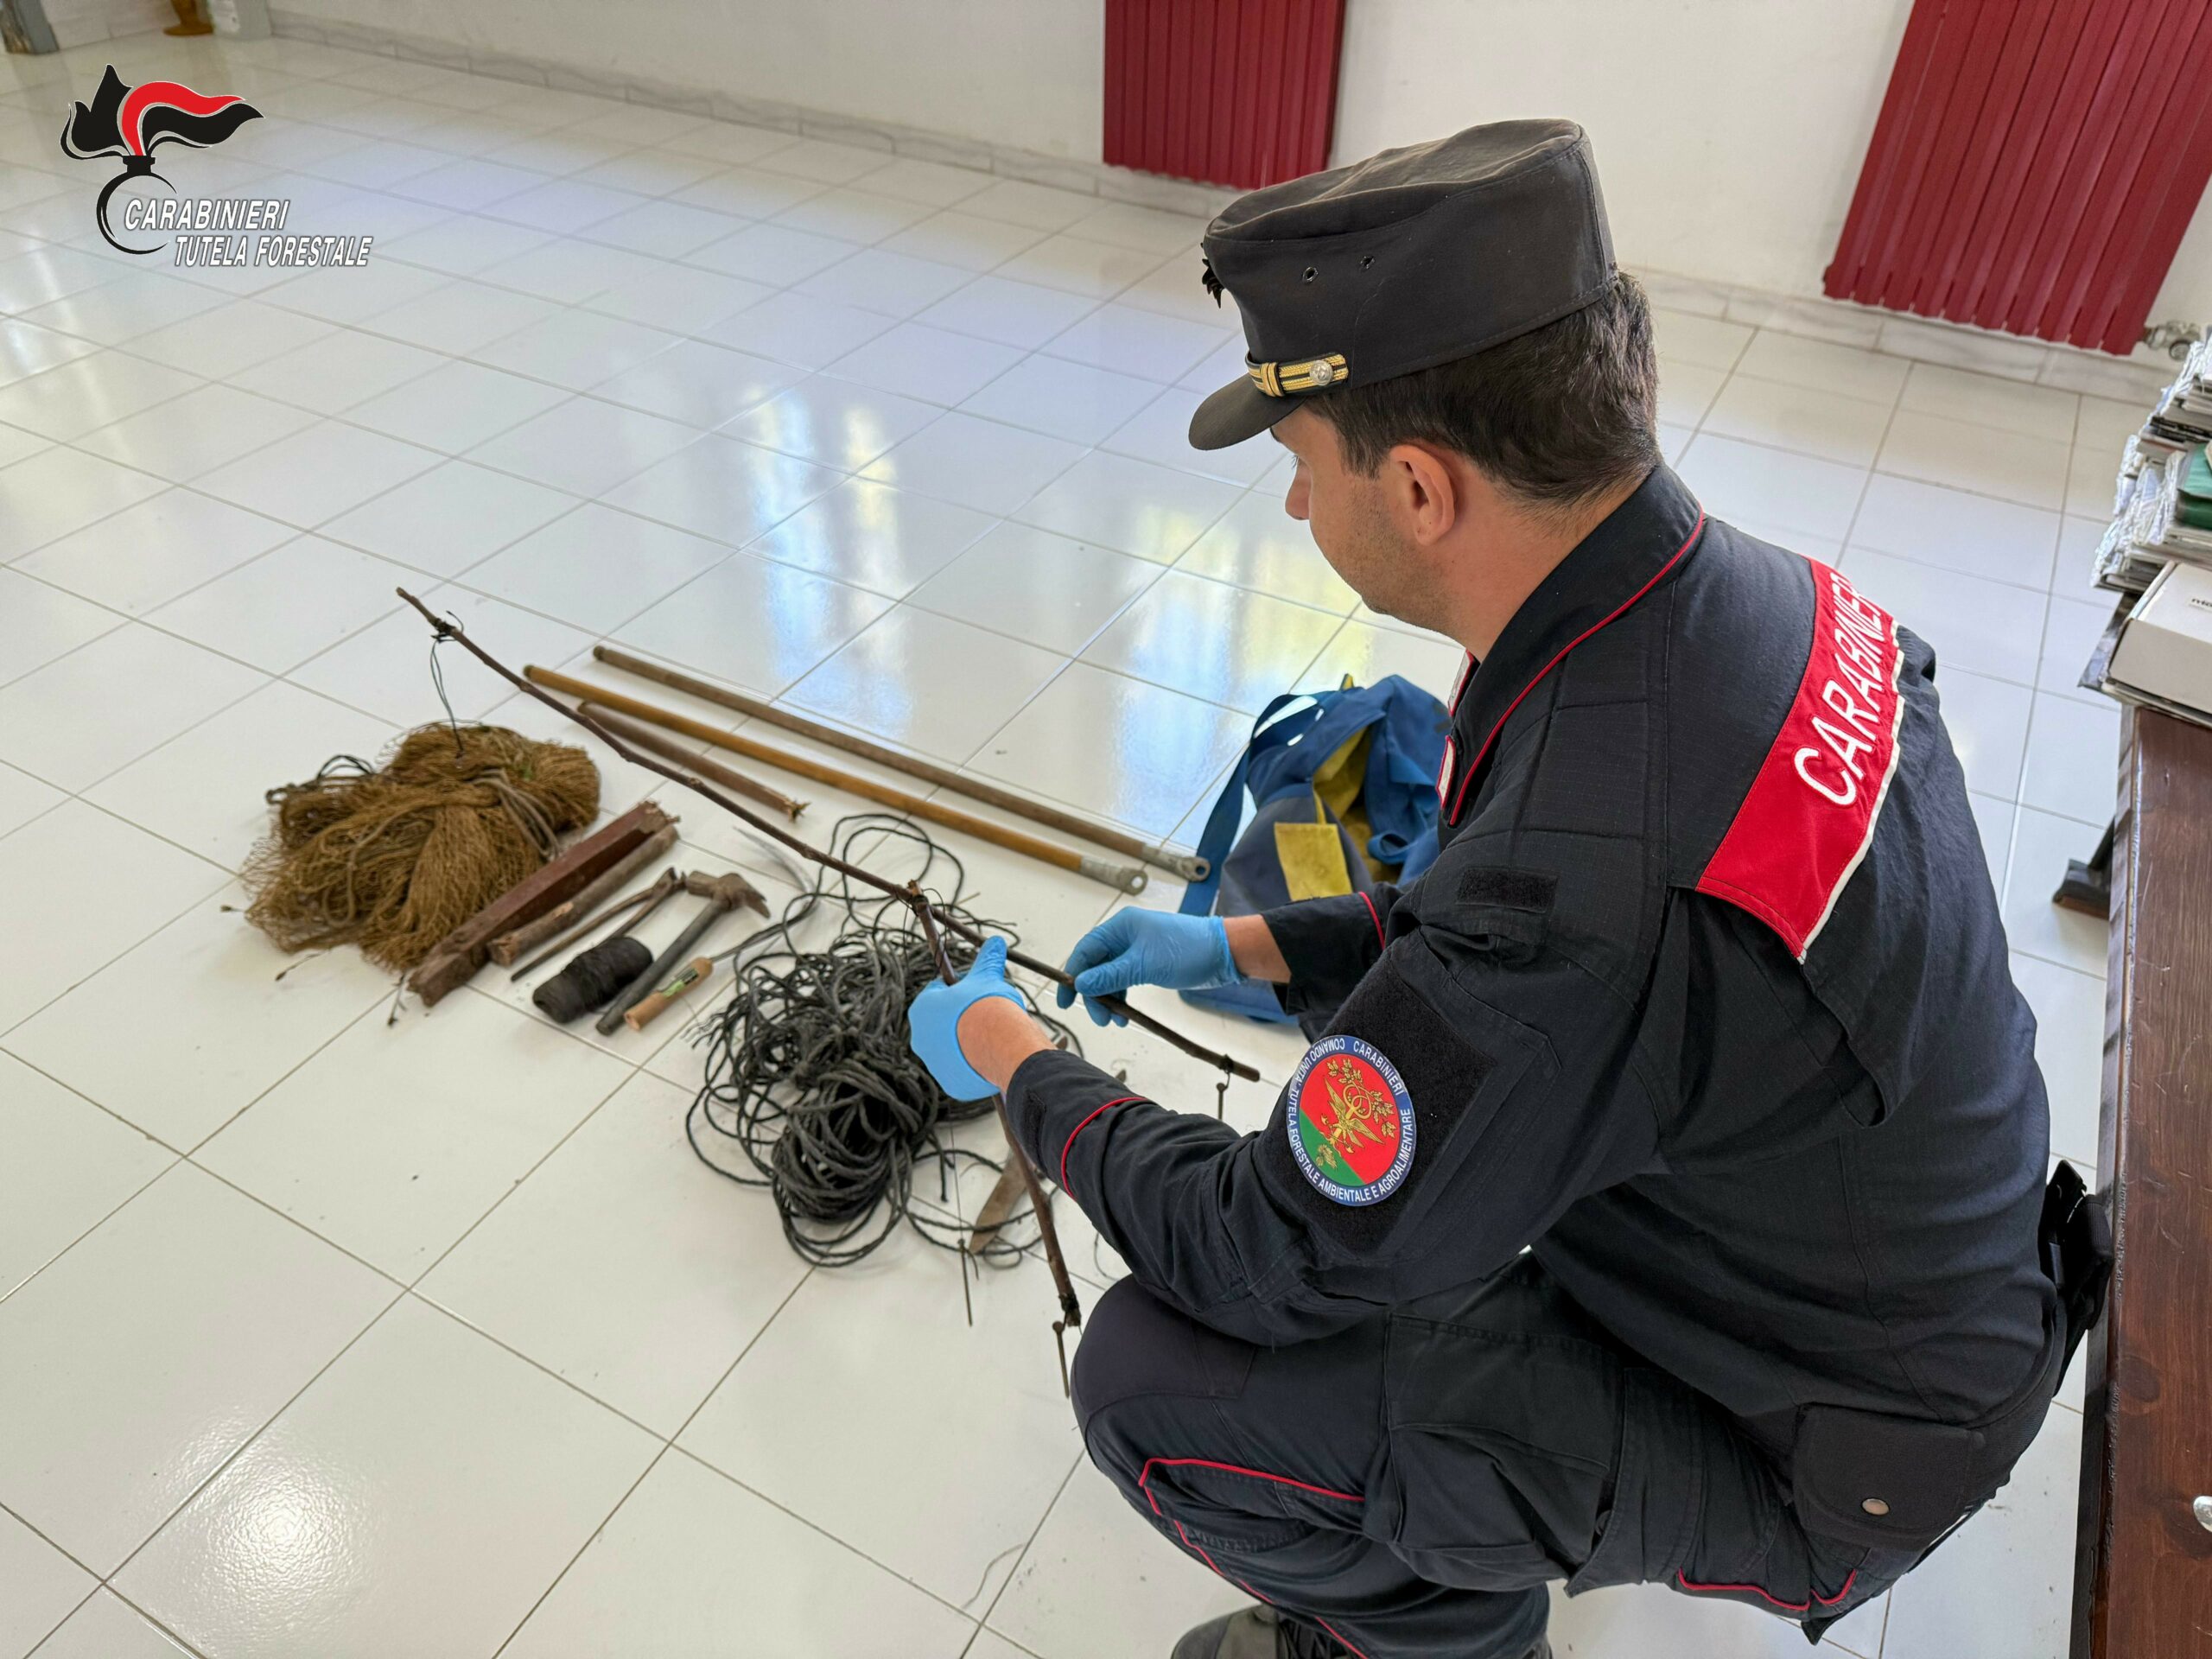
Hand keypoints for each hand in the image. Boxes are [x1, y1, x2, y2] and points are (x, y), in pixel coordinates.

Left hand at [907, 937, 1027, 1100]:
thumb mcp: (987, 977)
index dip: (960, 990)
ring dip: (968, 1042)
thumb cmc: (987, 1006)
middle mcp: (920, 1037)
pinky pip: (962, 1070)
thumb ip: (987, 961)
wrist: (999, 1045)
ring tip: (992, 1037)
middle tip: (987, 1014)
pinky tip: (991, 1056)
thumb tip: (995, 942)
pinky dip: (974, 1064)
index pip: (939, 994)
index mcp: (922, 1009)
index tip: (976, 992)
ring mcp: (934, 1063)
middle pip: (944, 1023)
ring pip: (952, 1048)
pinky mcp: (950, 1083)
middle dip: (962, 1018)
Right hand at [1057, 910, 1237, 1026]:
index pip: (1086, 950)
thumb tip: (1080, 984)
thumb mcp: (1144, 965)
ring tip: (1113, 1021)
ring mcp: (1137, 950)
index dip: (1073, 975)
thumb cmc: (1186, 951)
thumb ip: (1110, 976)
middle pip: (1096, 966)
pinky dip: (1122, 997)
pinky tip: (1124, 1015)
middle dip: (1094, 993)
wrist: (1223, 953)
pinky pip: (1125, 980)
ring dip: (1108, 999)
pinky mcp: (1148, 963)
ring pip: (1110, 976)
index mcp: (1121, 927)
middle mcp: (1125, 936)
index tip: (1066, 1000)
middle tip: (1098, 1018)